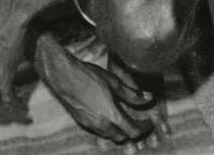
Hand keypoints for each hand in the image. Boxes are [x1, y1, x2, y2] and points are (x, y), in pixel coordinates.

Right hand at [35, 35, 164, 152]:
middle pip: (122, 137)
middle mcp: (101, 125)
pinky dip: (107, 127)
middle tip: (137, 121)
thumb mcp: (113, 82)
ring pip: (109, 135)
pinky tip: (106, 115)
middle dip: (131, 131)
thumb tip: (148, 98)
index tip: (148, 122)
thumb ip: (131, 94)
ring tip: (123, 118)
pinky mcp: (81, 122)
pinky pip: (98, 131)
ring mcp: (90, 125)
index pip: (133, 131)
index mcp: (111, 115)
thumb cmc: (88, 76)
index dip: (143, 128)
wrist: (64, 76)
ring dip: (118, 130)